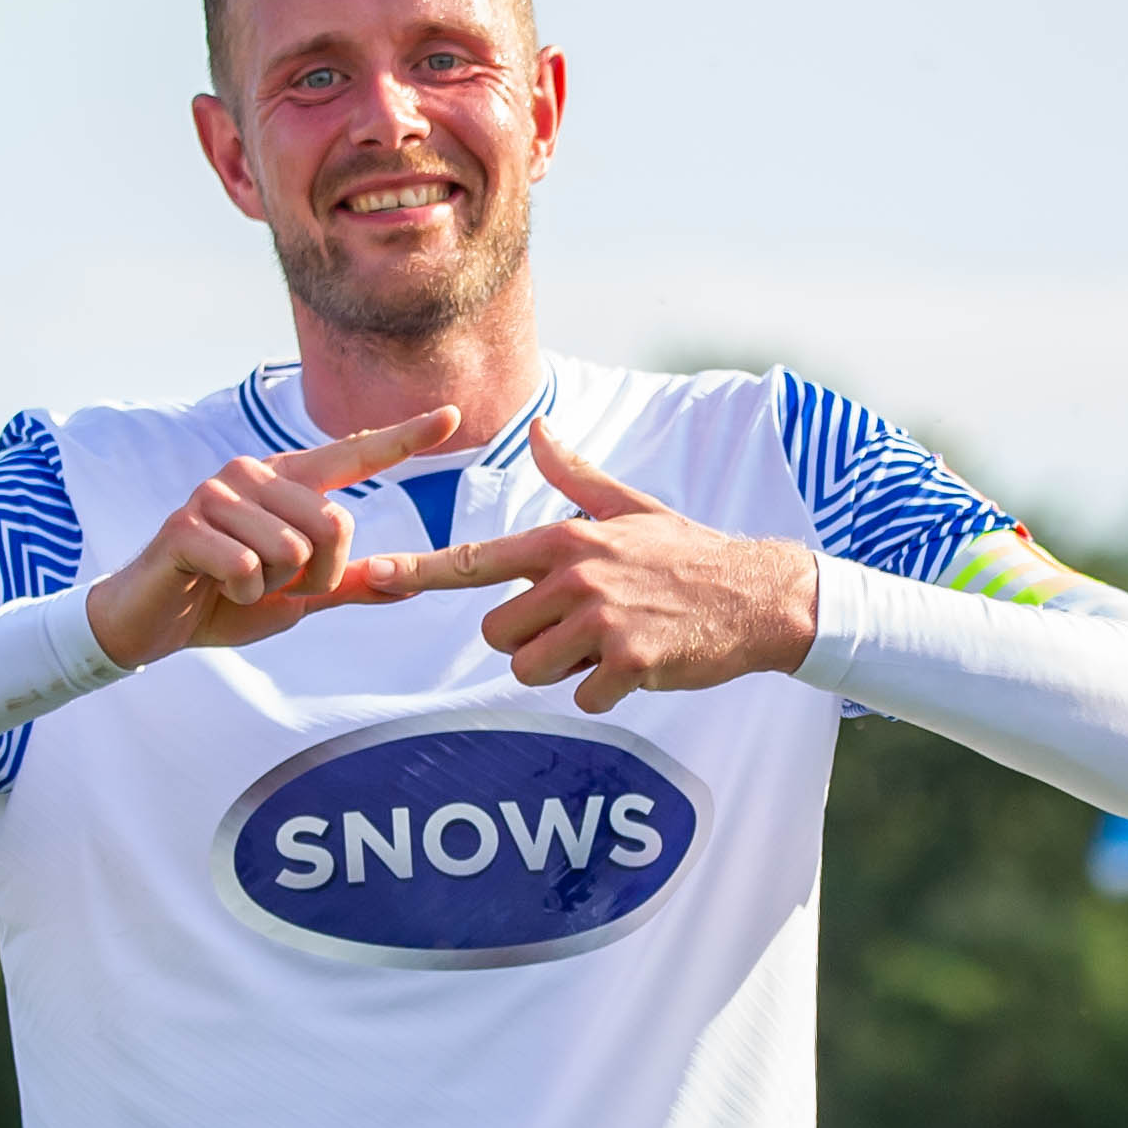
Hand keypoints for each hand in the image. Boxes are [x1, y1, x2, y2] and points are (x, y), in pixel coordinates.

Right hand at [86, 408, 461, 667]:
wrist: (149, 623)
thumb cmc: (223, 600)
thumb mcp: (297, 597)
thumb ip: (347, 583)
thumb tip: (409, 582)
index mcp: (286, 483)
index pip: (354, 454)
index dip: (404, 437)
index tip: (452, 416)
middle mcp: (253, 474)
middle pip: (334, 523)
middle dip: (315, 577)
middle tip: (274, 586)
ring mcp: (217, 495)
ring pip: (294, 550)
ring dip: (274, 588)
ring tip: (240, 584)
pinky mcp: (187, 525)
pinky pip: (251, 567)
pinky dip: (242, 594)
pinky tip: (216, 588)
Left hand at [353, 421, 818, 713]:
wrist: (759, 595)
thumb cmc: (688, 553)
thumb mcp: (630, 508)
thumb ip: (576, 478)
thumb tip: (542, 432)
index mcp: (565, 539)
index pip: (474, 560)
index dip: (417, 572)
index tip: (368, 577)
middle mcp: (575, 575)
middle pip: (496, 634)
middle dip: (529, 641)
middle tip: (580, 627)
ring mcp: (601, 620)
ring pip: (530, 669)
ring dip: (563, 669)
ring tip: (611, 643)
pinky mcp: (629, 662)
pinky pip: (581, 696)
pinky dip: (605, 693)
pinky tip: (639, 665)